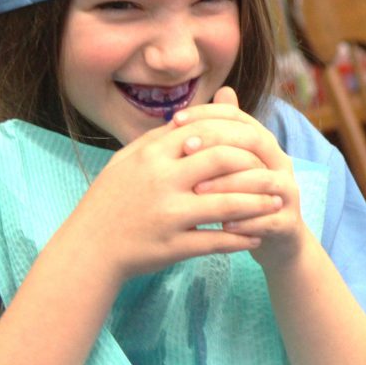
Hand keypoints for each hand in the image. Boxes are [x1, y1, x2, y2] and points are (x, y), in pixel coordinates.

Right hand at [61, 110, 280, 284]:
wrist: (88, 247)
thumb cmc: (108, 200)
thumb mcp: (126, 160)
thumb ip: (157, 139)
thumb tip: (187, 117)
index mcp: (152, 154)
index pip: (206, 132)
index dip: (236, 136)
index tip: (257, 144)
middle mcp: (162, 180)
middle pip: (223, 161)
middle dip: (257, 167)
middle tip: (276, 173)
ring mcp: (169, 214)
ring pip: (227, 204)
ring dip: (258, 204)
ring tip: (276, 204)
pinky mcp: (173, 246)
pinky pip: (218, 241)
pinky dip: (242, 239)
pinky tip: (256, 237)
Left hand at [171, 86, 307, 269]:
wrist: (273, 239)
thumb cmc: (239, 196)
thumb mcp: (223, 165)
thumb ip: (211, 137)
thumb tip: (188, 103)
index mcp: (262, 143)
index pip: (237, 116)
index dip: (207, 114)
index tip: (174, 120)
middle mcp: (280, 161)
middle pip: (253, 141)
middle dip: (217, 143)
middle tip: (185, 149)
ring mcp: (287, 191)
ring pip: (261, 180)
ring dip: (228, 183)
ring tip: (196, 190)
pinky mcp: (289, 222)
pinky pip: (269, 219)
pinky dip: (245, 221)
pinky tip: (220, 225)